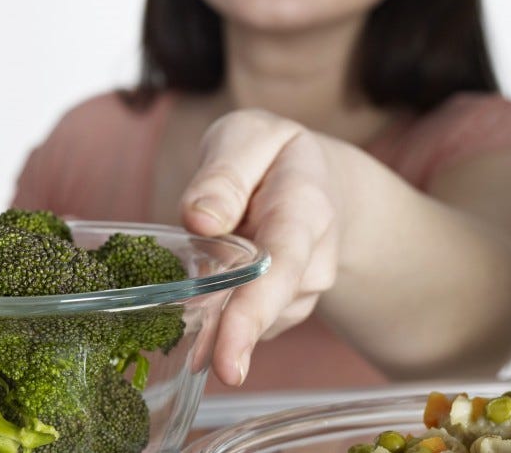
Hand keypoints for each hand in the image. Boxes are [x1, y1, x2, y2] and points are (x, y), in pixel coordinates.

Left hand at [179, 109, 344, 386]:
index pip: (282, 264)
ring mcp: (302, 289)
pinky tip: (205, 304)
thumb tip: (198, 220)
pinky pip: (247, 322)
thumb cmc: (270, 155)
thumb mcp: (246, 139)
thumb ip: (223, 176)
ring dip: (220, 324)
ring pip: (255, 319)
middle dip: (236, 340)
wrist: (315, 177)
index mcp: (305, 207)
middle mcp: (314, 257)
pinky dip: (220, 321)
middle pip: (272, 304)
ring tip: (195, 301)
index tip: (229, 357)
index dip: (253, 311)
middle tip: (206, 371)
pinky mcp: (283, 308)